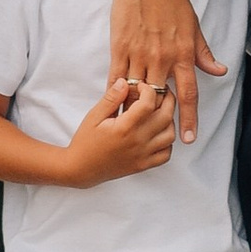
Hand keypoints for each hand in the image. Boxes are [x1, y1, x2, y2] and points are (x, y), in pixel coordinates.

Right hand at [60, 78, 177, 184]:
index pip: (148, 103)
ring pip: (169, 135)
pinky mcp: (143, 165)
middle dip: (167, 99)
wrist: (81, 169)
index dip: (149, 90)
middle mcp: (137, 142)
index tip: (142, 86)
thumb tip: (125, 82)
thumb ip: (111, 98)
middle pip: (165, 116)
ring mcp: (142, 155)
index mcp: (124, 127)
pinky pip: (166, 154)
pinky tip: (158, 133)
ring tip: (160, 111)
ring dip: (169, 120)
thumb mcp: (94, 116)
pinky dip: (167, 142)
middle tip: (160, 92)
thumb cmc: (86, 142)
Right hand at [109, 0, 224, 140]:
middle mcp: (162, 58)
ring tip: (132, 126)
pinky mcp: (120, 47)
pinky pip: (117, 78)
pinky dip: (116, 94)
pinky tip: (115, 106)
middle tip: (155, 135)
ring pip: (137, 92)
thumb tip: (219, 70)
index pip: (189, 94)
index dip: (189, 119)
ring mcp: (139, 54)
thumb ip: (203, 52)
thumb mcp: (193, 25)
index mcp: (183, 53)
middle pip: (160, 99)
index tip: (187, 139)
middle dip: (158, 120)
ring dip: (135, 110)